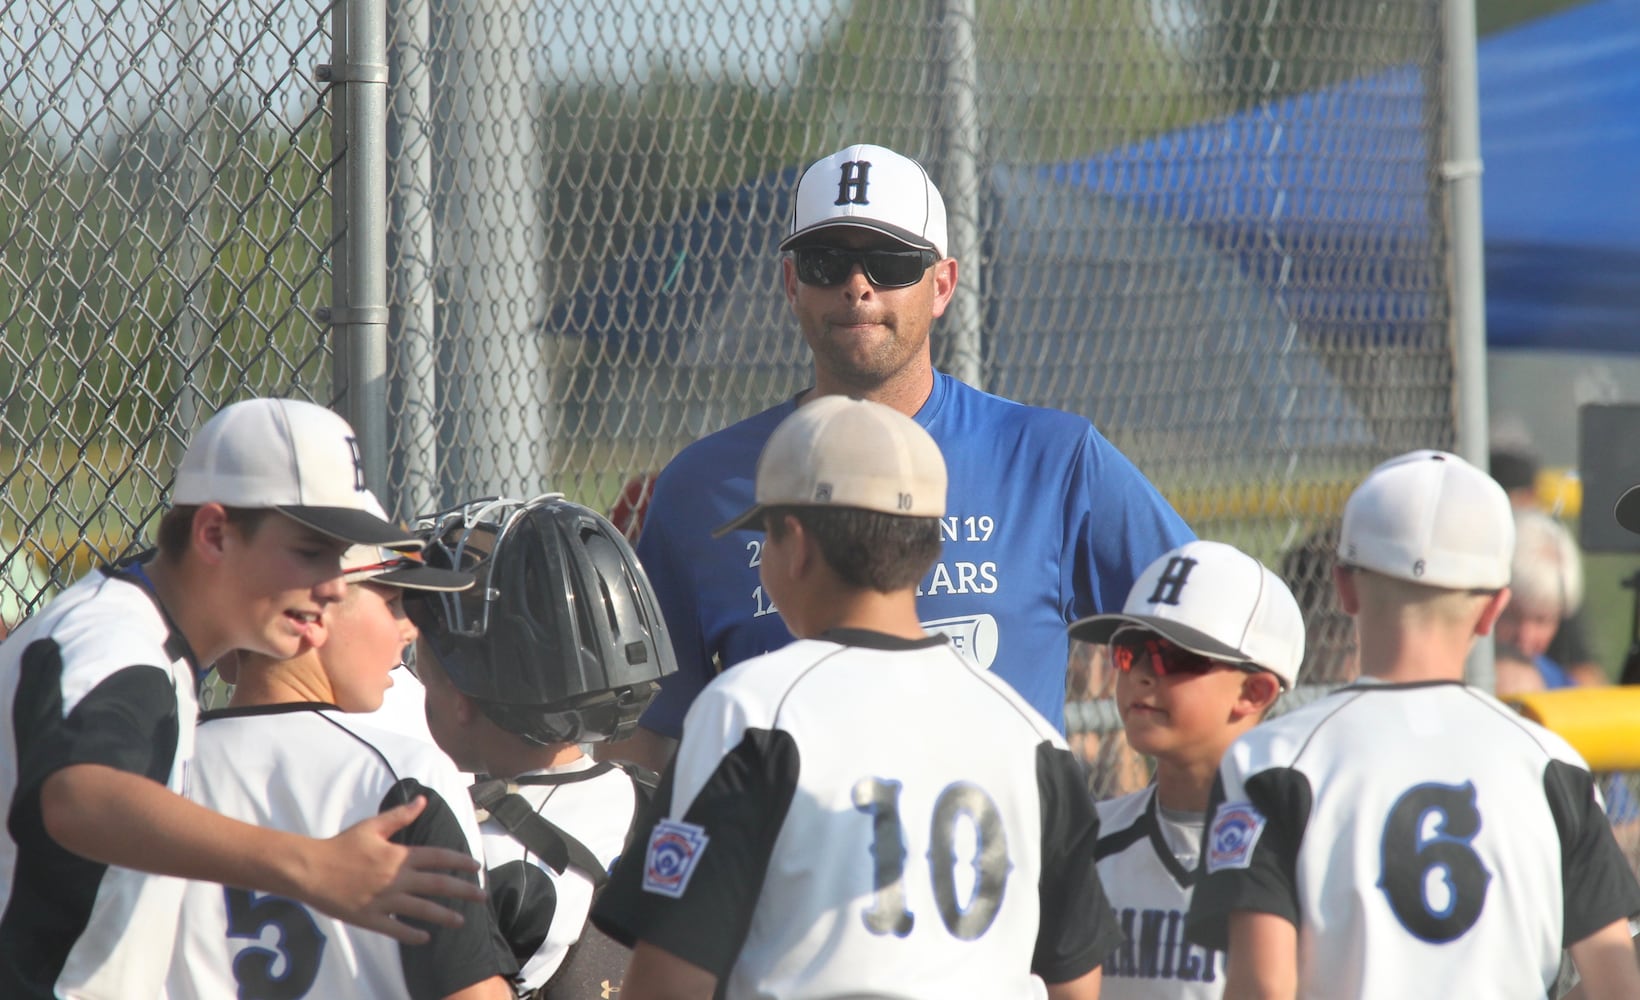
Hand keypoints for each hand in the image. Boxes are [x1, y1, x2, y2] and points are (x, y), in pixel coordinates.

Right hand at [297, 795, 485, 944]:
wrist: (311, 869)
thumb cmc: (342, 845)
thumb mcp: (372, 826)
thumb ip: (400, 816)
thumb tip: (423, 800)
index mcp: (399, 855)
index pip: (438, 857)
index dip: (460, 862)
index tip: (476, 868)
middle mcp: (396, 878)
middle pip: (438, 885)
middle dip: (463, 891)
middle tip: (482, 897)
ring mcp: (384, 900)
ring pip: (422, 909)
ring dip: (444, 916)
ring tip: (461, 921)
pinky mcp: (370, 918)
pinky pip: (395, 929)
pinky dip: (412, 934)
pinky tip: (426, 937)